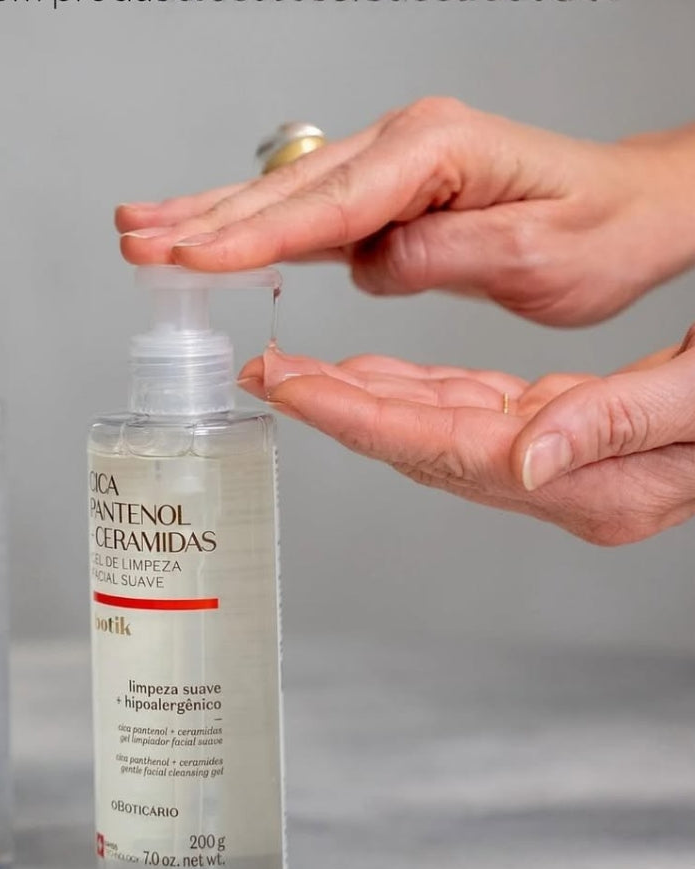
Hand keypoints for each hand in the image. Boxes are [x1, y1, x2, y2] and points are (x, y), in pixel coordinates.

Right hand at [117, 98, 694, 326]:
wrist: (632, 209)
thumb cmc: (600, 230)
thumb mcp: (536, 256)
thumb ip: (443, 254)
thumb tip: (370, 263)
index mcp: (438, 152)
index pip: (328, 205)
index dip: (252, 236)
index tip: (190, 258)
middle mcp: (406, 145)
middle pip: (287, 189)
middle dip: (206, 218)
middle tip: (135, 238)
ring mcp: (392, 163)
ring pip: (283, 193)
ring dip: (210, 214)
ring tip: (142, 226)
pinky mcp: (387, 190)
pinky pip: (305, 209)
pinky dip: (250, 224)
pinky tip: (208, 230)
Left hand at [238, 326, 694, 545]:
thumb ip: (613, 425)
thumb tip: (525, 460)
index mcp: (586, 485)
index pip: (441, 449)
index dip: (357, 418)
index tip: (289, 389)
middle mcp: (554, 483)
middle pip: (418, 446)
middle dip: (336, 408)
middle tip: (265, 374)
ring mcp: (549, 464)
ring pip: (430, 429)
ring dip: (362, 398)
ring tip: (297, 372)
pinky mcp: (550, 433)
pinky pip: (463, 414)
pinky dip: (413, 391)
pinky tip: (373, 373)